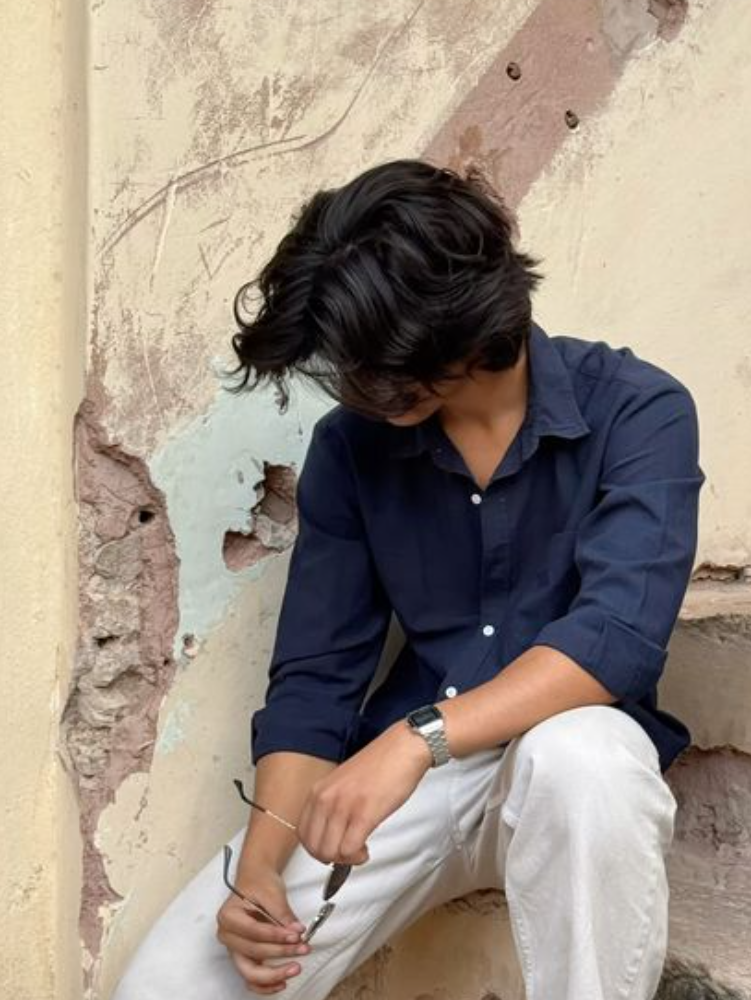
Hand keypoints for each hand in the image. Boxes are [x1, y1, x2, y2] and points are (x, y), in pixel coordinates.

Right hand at [216, 862, 311, 994]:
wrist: (255, 881)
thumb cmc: (259, 884)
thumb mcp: (272, 892)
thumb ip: (283, 914)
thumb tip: (297, 931)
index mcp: (228, 917)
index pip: (253, 932)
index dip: (276, 936)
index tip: (296, 935)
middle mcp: (227, 936)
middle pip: (252, 953)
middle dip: (280, 953)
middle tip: (302, 948)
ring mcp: (235, 949)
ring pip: (250, 972)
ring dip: (274, 974)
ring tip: (295, 968)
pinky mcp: (244, 956)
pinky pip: (251, 978)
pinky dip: (265, 985)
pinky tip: (282, 982)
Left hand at [296, 720, 432, 864]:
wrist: (403, 748)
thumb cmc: (380, 765)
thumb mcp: (343, 782)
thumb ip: (332, 804)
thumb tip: (330, 832)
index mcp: (319, 790)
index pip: (302, 833)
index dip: (318, 848)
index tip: (333, 847)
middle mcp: (326, 798)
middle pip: (314, 847)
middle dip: (331, 858)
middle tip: (347, 853)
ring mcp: (344, 806)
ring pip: (330, 852)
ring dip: (345, 860)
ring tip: (359, 851)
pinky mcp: (364, 814)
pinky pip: (349, 849)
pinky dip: (357, 857)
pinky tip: (366, 849)